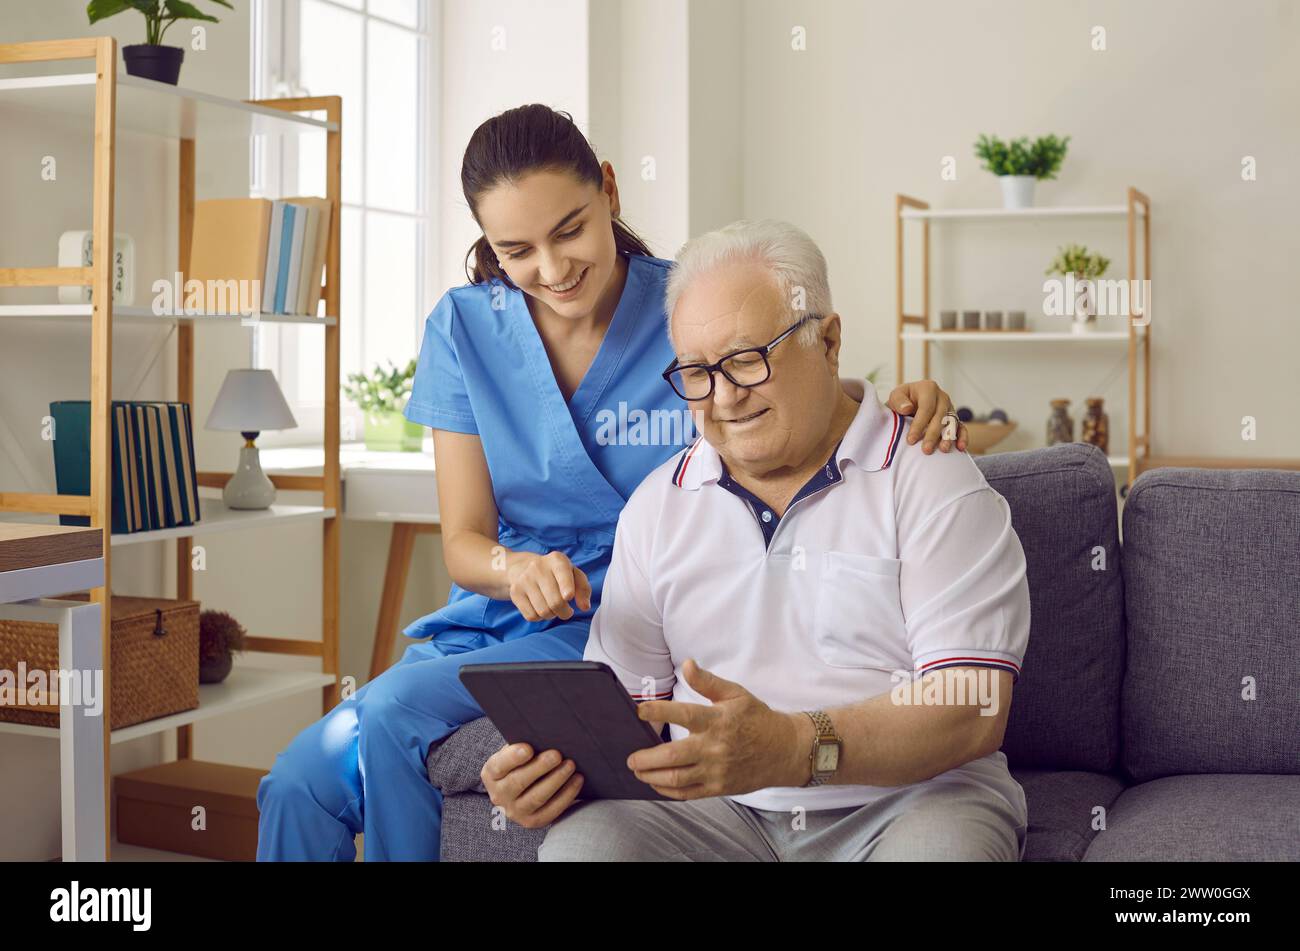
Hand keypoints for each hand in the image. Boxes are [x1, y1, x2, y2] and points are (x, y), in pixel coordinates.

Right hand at [481, 742, 583, 828]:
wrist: (518, 791)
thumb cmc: (520, 762)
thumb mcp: (513, 752)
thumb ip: (523, 746)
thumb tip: (545, 735)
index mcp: (491, 774)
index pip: (499, 766)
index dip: (513, 757)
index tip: (528, 748)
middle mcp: (499, 795)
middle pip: (519, 782)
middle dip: (540, 767)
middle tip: (557, 755)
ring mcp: (515, 812)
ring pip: (536, 798)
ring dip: (556, 780)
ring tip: (570, 765)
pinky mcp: (532, 822)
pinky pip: (551, 810)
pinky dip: (567, 795)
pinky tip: (577, 780)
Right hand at [506, 551, 591, 621]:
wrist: (523, 568)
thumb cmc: (556, 574)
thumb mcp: (572, 574)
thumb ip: (583, 589)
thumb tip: (585, 606)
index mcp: (556, 560)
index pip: (562, 575)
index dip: (567, 588)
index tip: (568, 596)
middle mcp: (538, 567)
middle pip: (556, 601)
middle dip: (565, 612)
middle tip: (567, 611)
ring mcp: (524, 579)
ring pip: (543, 611)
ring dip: (552, 615)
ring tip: (553, 608)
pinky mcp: (515, 592)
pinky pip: (531, 616)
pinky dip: (540, 617)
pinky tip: (541, 607)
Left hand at [627, 659, 802, 799]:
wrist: (784, 751)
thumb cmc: (757, 718)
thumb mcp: (736, 694)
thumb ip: (707, 682)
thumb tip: (686, 664)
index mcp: (718, 720)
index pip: (684, 714)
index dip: (660, 711)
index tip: (640, 711)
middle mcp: (715, 747)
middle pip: (674, 755)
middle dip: (647, 758)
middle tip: (630, 757)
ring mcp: (717, 770)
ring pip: (678, 777)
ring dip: (653, 776)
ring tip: (637, 770)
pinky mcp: (719, 787)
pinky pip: (688, 793)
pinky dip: (668, 791)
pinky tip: (656, 784)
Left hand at [888, 380, 967, 453]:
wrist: (908, 405)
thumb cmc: (901, 402)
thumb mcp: (896, 397)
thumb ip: (898, 401)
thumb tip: (907, 408)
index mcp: (928, 388)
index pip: (926, 408)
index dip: (919, 424)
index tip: (911, 440)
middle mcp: (942, 397)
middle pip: (940, 416)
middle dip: (933, 434)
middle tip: (926, 450)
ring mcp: (950, 408)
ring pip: (952, 423)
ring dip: (949, 437)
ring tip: (943, 450)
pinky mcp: (955, 419)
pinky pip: (961, 427)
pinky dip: (962, 437)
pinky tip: (960, 448)